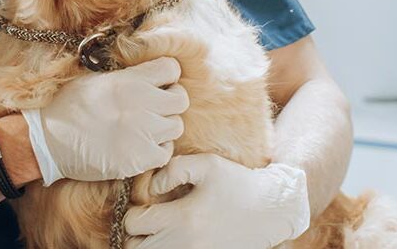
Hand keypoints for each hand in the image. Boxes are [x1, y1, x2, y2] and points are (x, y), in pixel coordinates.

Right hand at [21, 57, 187, 184]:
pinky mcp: (139, 160)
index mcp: (129, 81)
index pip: (171, 68)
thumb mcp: (94, 78)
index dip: (166, 74)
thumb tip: (146, 71)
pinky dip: (158, 149)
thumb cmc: (67, 105)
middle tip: (156, 105)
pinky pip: (167, 152)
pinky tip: (141, 144)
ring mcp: (142, 134)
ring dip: (165, 126)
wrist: (49, 139)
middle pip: (181, 99)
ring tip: (146, 126)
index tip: (157, 81)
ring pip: (177, 126)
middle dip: (171, 100)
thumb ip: (125, 75)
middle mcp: (141, 105)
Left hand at [123, 153, 311, 248]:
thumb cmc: (237, 182)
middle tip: (147, 220)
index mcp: (183, 218)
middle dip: (136, 233)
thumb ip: (172, 170)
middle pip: (137, 248)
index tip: (144, 204)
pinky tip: (173, 238)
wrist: (271, 209)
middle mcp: (186, 244)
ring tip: (157, 231)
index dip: (133, 212)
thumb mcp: (206, 164)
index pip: (133, 223)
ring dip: (149, 244)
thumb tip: (151, 188)